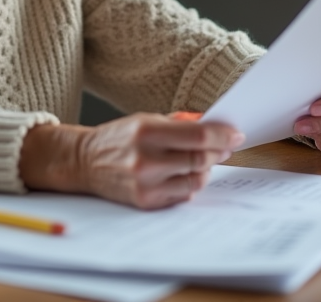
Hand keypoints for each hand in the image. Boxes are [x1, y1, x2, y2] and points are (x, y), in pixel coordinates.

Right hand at [19, 114, 242, 208]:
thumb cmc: (119, 137)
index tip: (235, 134)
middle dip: (219, 152)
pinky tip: (184, 173)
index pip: (197, 136)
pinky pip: (183, 194)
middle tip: (227, 146)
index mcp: (145, 131)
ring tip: (203, 159)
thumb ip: (180, 123)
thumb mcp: (146, 119)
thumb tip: (215, 126)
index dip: (222, 136)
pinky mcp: (145, 201)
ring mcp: (145, 183)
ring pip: (196, 180)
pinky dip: (190, 183)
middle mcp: (145, 159)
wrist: (85, 161)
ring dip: (207, 169)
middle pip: (200, 159)